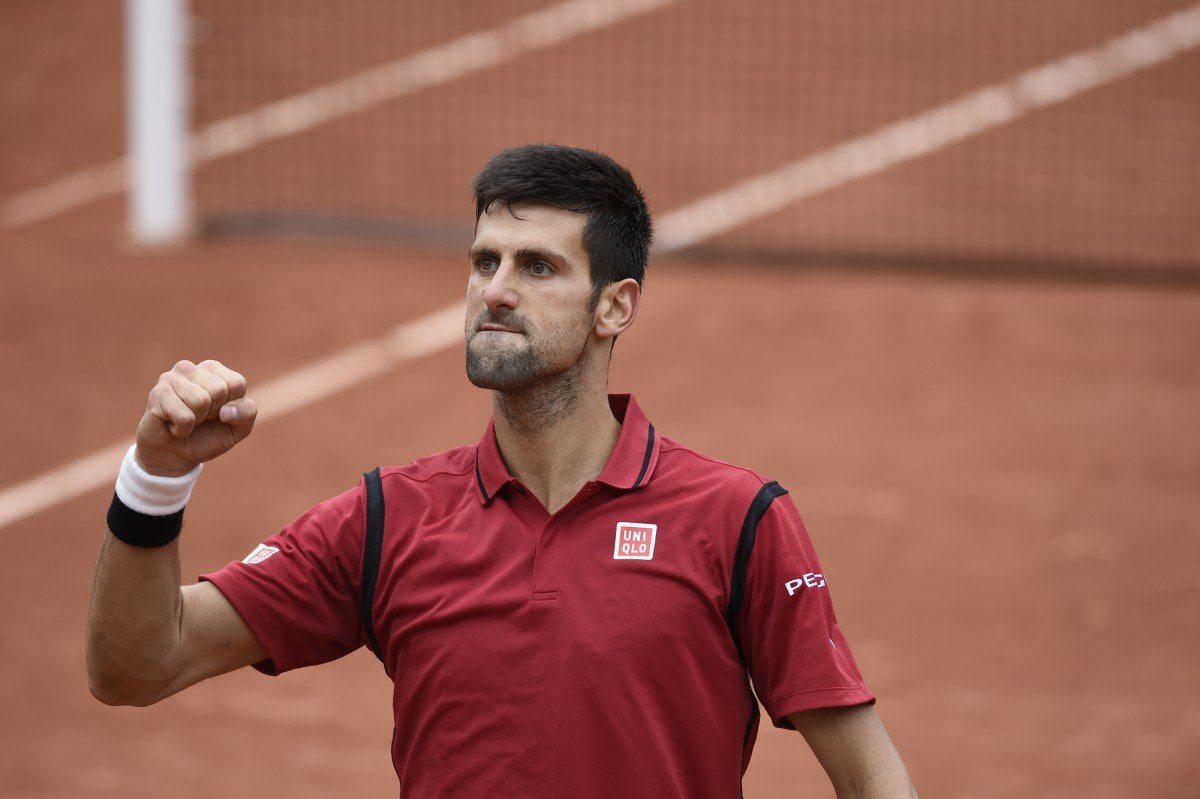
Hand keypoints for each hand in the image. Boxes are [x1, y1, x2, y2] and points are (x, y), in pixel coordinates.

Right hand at [135, 360, 257, 475]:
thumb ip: (247, 413)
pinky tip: (173, 425)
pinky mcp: (157, 394)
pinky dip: (183, 429)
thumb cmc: (207, 436)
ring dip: (196, 420)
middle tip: (199, 418)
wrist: (175, 456)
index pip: (237, 383)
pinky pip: (184, 416)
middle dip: (213, 413)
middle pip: (219, 390)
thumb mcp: (237, 428)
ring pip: (201, 401)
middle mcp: (191, 368)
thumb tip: (228, 411)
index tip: (218, 413)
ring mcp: (171, 378)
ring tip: (186, 419)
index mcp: (214, 370)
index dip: (231, 406)